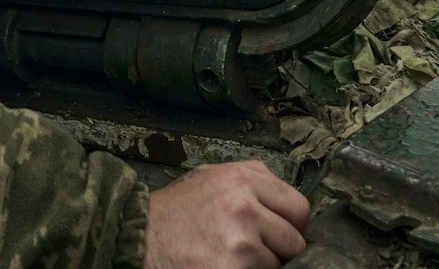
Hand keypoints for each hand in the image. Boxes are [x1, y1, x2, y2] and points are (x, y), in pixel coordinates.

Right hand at [144, 161, 309, 268]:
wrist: (139, 236)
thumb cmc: (175, 211)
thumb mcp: (211, 177)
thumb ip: (250, 179)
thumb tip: (284, 202)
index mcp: (244, 177)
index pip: (299, 207)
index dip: (291, 225)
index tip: (281, 234)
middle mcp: (245, 205)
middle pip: (294, 239)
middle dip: (280, 249)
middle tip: (255, 250)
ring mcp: (241, 239)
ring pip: (278, 263)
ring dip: (261, 264)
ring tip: (231, 256)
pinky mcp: (234, 266)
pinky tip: (223, 264)